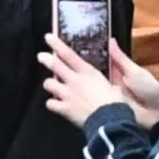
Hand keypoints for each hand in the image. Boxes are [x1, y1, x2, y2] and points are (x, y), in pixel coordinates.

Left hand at [40, 35, 158, 128]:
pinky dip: (52, 104)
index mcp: (88, 73)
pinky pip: (50, 103)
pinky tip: (56, 104)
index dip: (57, 45)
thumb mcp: (114, 85)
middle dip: (46, 59)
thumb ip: (107, 79)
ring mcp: (67, 94)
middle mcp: (75, 81)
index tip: (48, 37)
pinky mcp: (64, 108)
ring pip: (48, 84)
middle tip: (41, 56)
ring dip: (50, 85)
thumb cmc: (116, 103)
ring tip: (53, 86)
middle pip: (55, 66)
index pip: (69, 55)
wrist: (110, 120)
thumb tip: (113, 72)